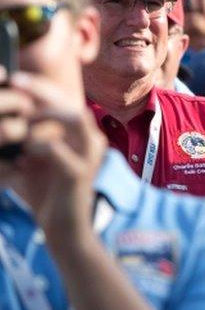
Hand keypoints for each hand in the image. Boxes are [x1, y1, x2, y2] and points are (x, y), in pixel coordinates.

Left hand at [0, 71, 104, 247]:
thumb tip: (2, 121)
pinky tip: (24, 151)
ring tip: (21, 118)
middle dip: (42, 90)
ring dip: (45, 113)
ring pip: (74, 118)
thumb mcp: (30, 160)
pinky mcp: (80, 173)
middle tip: (15, 84)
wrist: (64, 229)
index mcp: (80, 134)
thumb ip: (20, 140)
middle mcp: (91, 139)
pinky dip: (39, 145)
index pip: (64, 100)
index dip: (40, 87)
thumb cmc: (46, 193)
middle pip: (70, 101)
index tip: (14, 79)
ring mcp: (89, 155)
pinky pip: (60, 150)